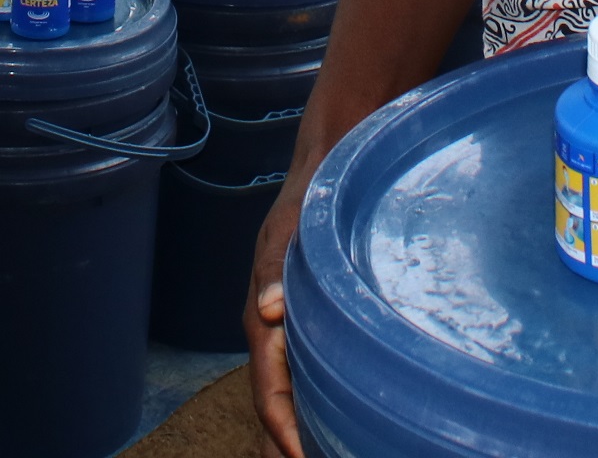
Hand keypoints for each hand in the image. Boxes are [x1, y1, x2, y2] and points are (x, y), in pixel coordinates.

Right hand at [246, 174, 311, 457]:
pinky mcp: (306, 324)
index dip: (283, 431)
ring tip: (324, 456)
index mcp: (263, 320)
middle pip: (274, 403)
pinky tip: (334, 422)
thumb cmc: (309, 201)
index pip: (268, 391)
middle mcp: (273, 332)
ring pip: (288, 392)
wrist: (330, 169)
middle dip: (286, 443)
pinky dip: (311, 405)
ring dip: (299, 429)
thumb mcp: (288, 230)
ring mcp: (288, 331)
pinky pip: (303, 375)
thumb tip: (268, 310)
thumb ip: (273, 269)